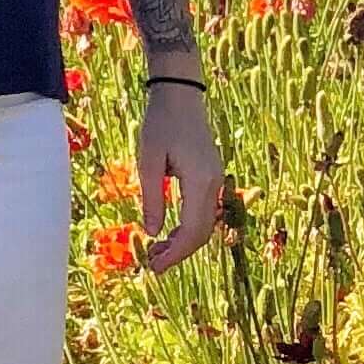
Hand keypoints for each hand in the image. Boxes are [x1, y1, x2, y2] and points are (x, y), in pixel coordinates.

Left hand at [134, 78, 223, 272]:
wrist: (181, 95)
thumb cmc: (160, 123)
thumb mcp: (148, 160)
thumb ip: (152, 198)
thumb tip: (153, 233)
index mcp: (200, 181)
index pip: (192, 231)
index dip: (175, 254)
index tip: (154, 267)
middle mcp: (214, 184)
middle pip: (202, 233)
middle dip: (179, 253)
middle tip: (153, 266)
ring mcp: (215, 180)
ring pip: (205, 224)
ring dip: (183, 243)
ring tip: (157, 253)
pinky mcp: (211, 177)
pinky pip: (204, 212)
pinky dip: (188, 228)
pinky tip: (169, 233)